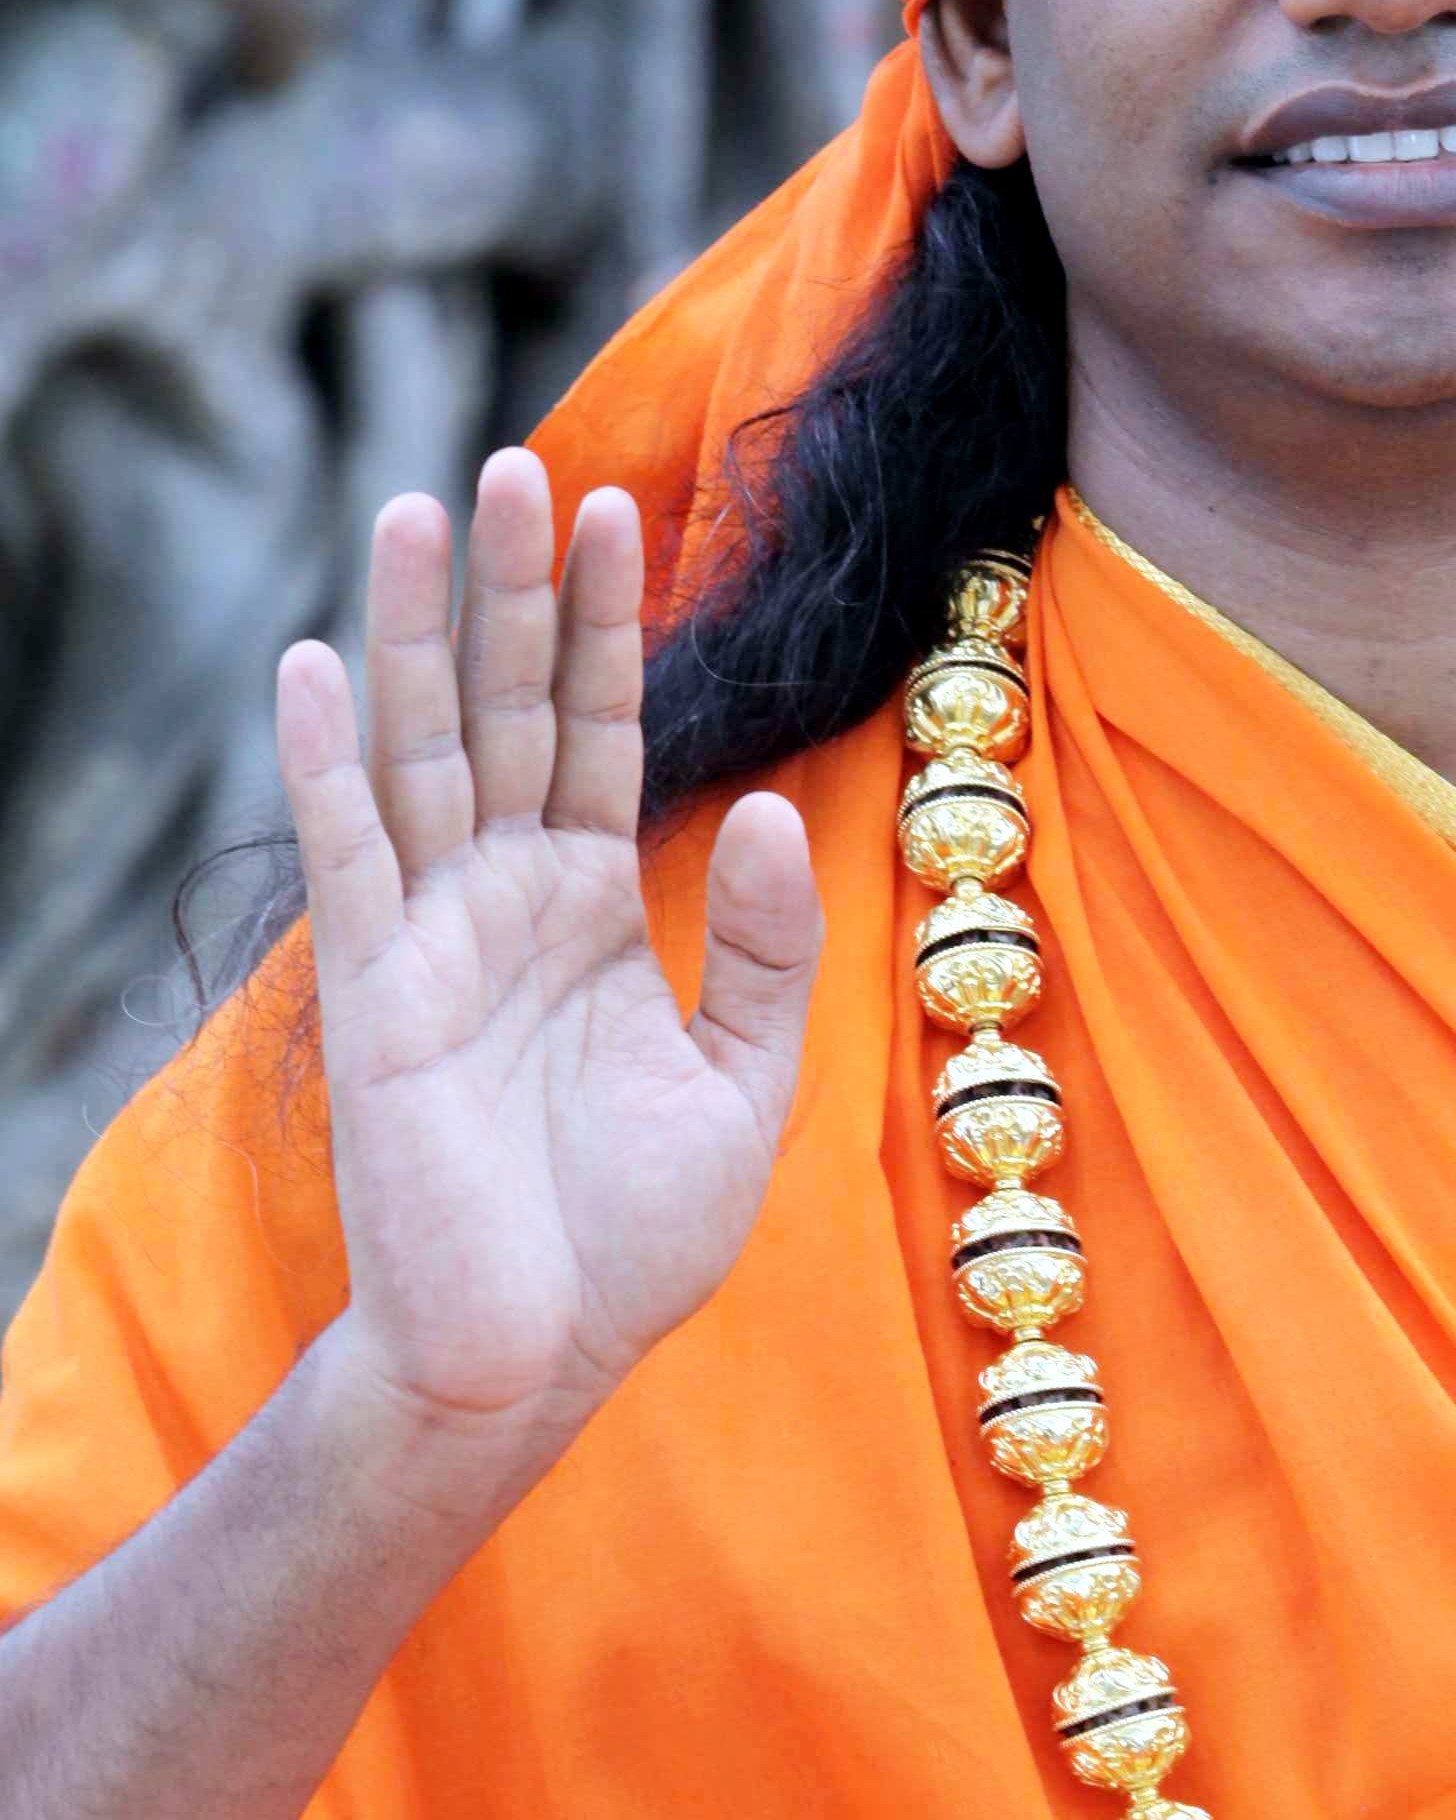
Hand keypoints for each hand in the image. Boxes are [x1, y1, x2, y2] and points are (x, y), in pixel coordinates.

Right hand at [275, 447, 823, 1464]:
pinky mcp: (376, 993)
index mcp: (589, 909)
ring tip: (425, 506)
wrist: (535, 1359)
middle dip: (513, 587)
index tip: (621, 506)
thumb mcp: (743, 1084)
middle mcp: (503, 901)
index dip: (606, 625)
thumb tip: (772, 802)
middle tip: (513, 460)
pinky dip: (328, 761)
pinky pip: (349, 856)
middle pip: (507, 709)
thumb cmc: (628, 1241)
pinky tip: (319, 664)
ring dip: (423, 632)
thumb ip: (763, 947)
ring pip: (425, 749)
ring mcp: (432, 937)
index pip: (599, 733)